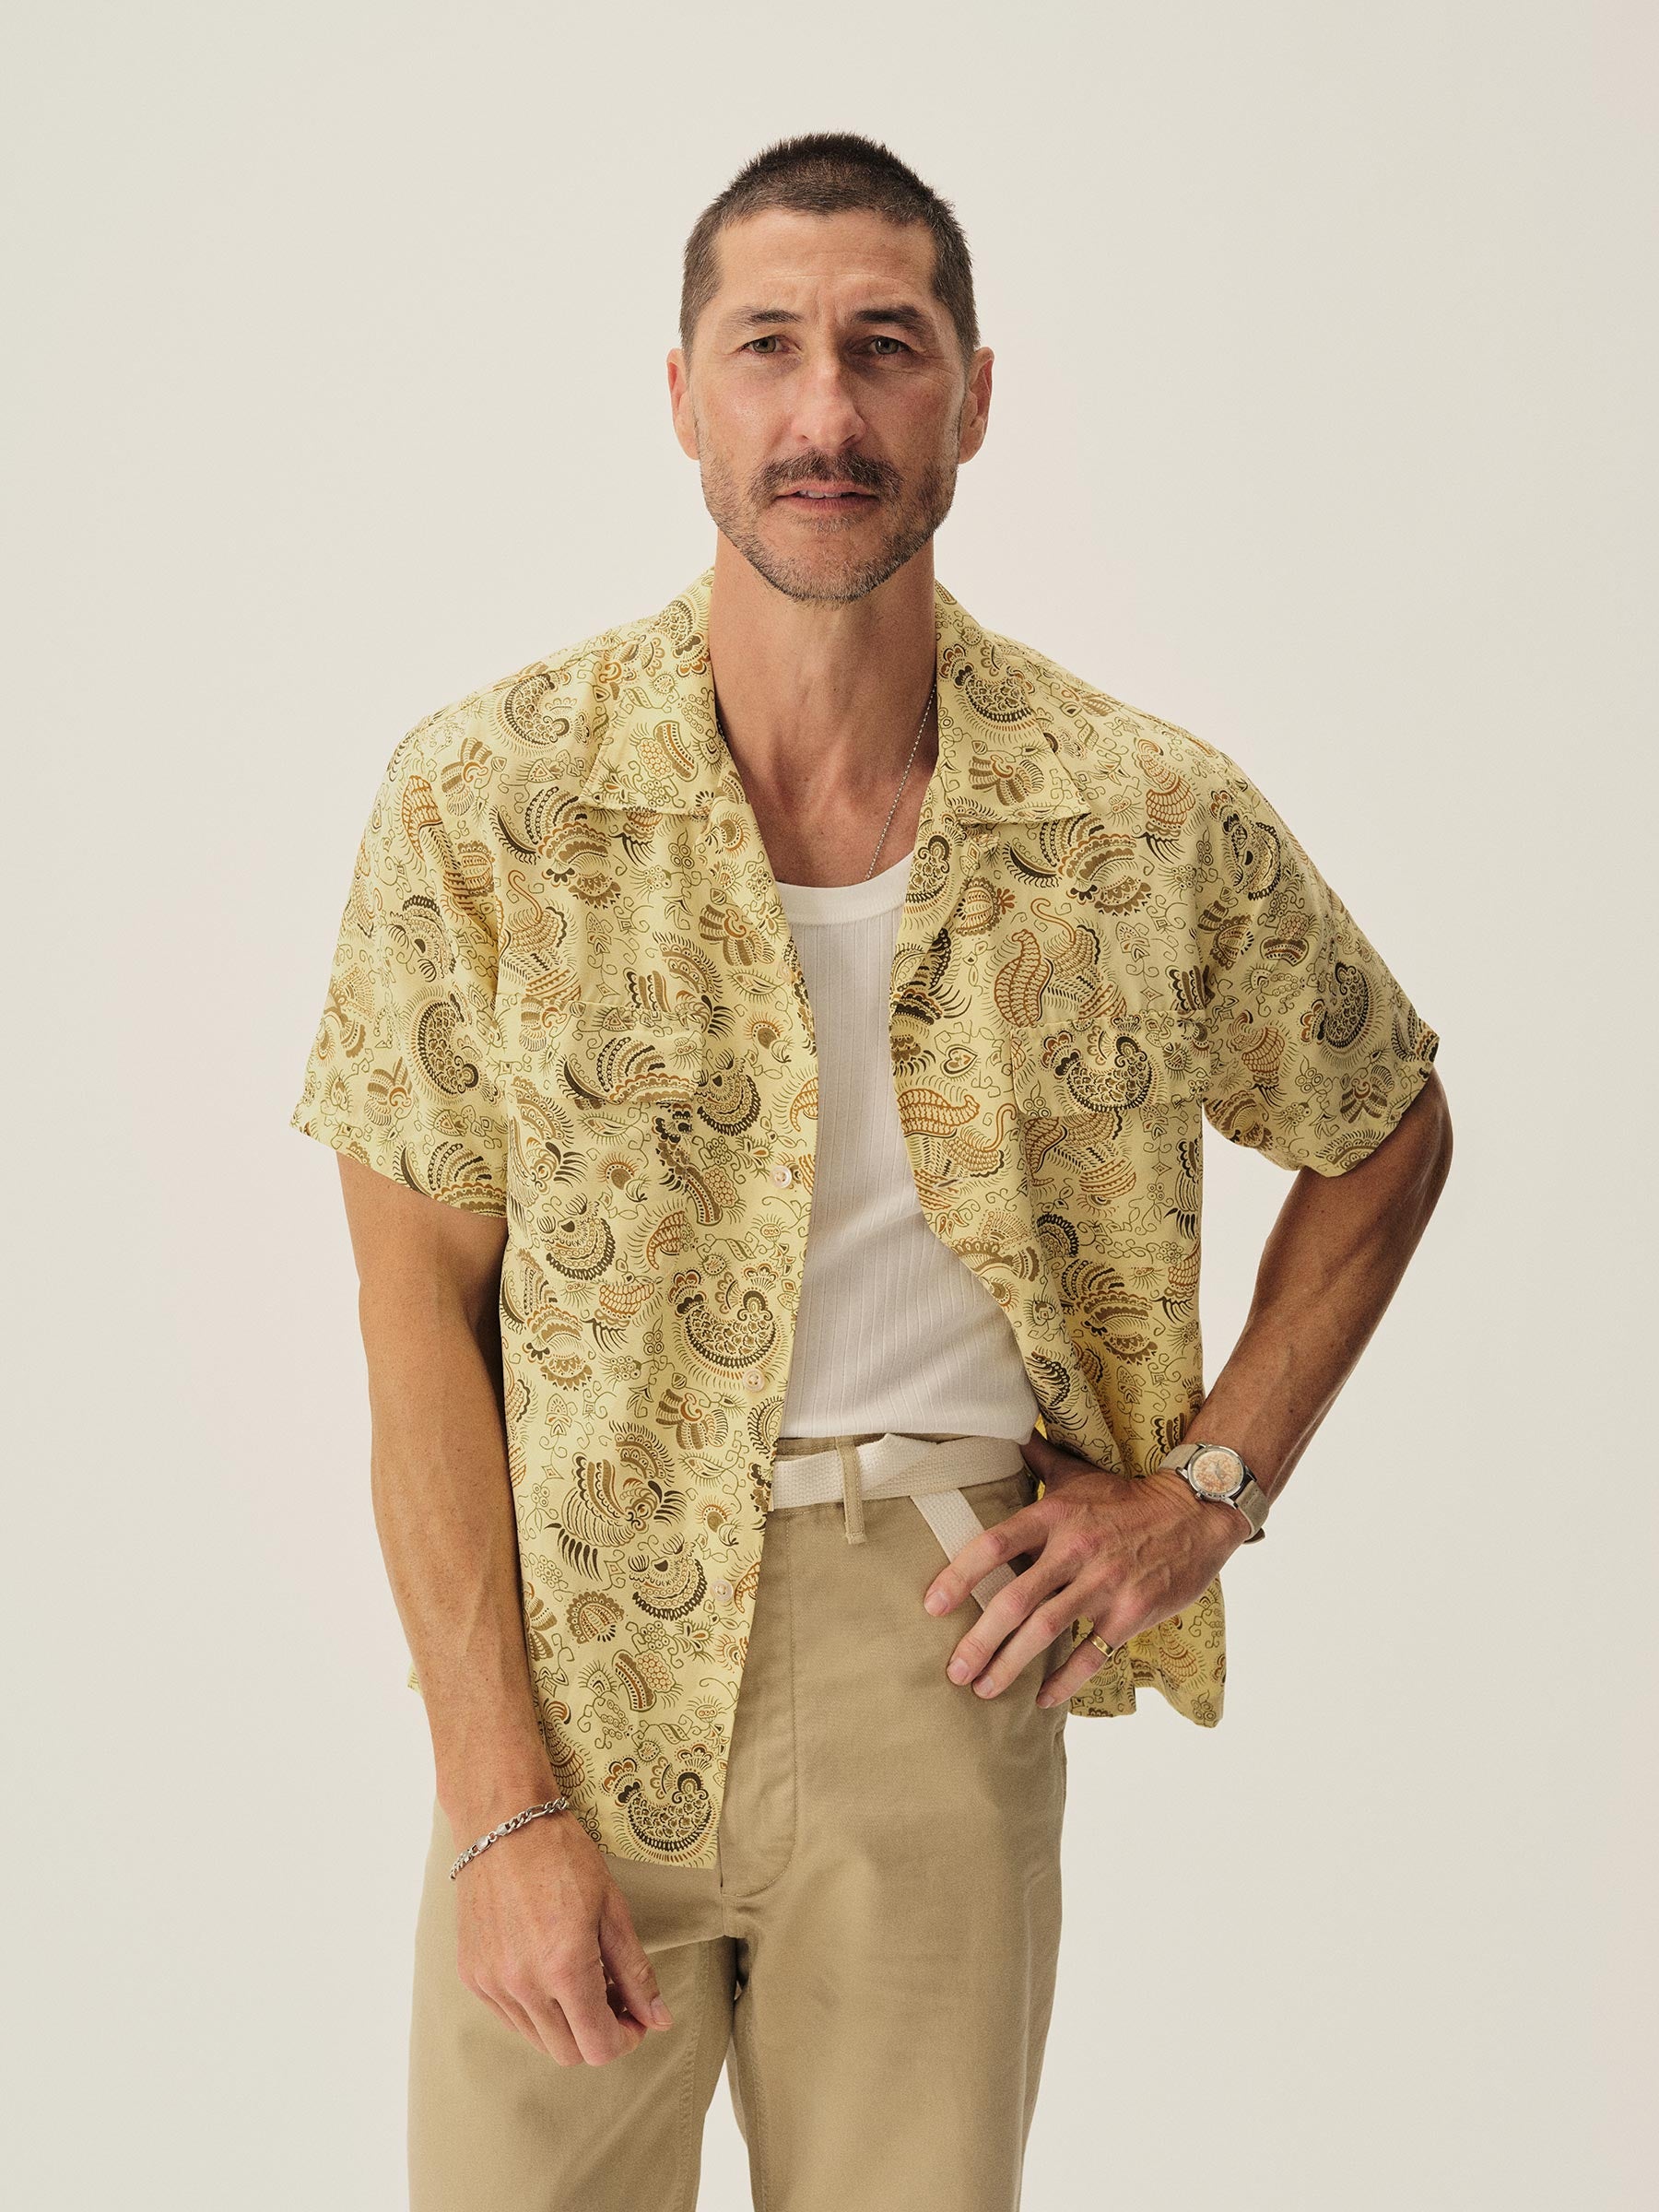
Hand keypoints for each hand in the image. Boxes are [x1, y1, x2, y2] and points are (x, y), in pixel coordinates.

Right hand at [453, 1804, 672, 2064]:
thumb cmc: (563, 1857)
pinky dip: (535, 2008)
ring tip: (582, 1979)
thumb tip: (659, 2020)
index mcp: (564, 1968)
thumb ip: (635, 1972)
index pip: (598, 2047)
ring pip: (538, 2039)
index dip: (626, 2040)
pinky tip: (548, 1969)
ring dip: (567, 2023)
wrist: (501, 1822)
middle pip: (568, 2053)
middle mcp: (522, 1985)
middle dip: (599, 2035)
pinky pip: (510, 2017)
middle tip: (615, 1998)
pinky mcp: (472, 1975)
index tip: (637, 2017)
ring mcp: (491, 1983)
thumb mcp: (612, 1910)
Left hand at [920, 1427, 1248, 1707]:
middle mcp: (1075, 1550)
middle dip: (979, 1641)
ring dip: (1011, 1665)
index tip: (932, 1606)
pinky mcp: (1131, 1612)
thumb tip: (1004, 1433)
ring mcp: (1104, 1584)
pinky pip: (1092, 1653)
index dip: (960, 1576)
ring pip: (1046, 1631)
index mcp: (1054, 1515)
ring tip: (983, 1690)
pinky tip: (1042, 1699)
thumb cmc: (1128, 1497)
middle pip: (1015, 1600)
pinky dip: (1065, 1680)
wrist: (1196, 1512)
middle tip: (953, 1670)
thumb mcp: (1078, 1473)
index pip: (995, 1544)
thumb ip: (1037, 1459)